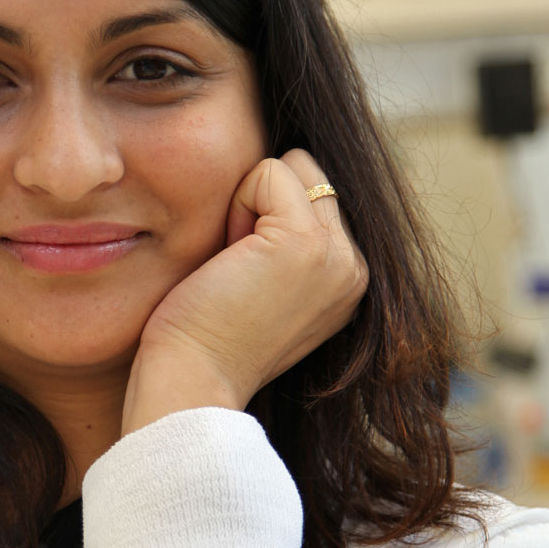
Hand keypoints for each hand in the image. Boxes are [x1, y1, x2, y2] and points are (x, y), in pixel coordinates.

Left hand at [121, 150, 368, 435]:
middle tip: (237, 266)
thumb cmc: (205, 333)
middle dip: (261, 201)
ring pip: (292, 166)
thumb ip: (284, 240)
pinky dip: (237, 203)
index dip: (264, 214)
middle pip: (308, 172)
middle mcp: (355, 267)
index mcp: (347, 278)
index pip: (316, 192)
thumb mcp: (263, 283)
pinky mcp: (306, 242)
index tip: (244, 273)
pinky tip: (228, 256)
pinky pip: (269, 172)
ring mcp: (337, 255)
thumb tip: (278, 172)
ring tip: (235, 263)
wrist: (193, 381)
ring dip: (248, 202)